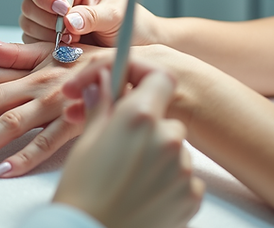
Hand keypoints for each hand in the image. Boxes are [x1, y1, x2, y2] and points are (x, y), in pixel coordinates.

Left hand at [0, 33, 113, 176]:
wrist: (140, 70)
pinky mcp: (78, 118)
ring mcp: (57, 100)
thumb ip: (14, 53)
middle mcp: (38, 81)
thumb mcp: (52, 53)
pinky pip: (48, 140)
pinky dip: (24, 156)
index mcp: (29, 66)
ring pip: (10, 122)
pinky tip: (2, 171)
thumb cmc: (93, 65)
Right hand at [19, 0, 160, 47]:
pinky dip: (48, 49)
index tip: (62, 9)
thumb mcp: (116, 15)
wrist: (134, 45)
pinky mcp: (47, 39)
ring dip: (49, 36)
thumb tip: (70, 20)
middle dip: (49, 21)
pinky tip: (71, 48)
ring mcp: (48, 19)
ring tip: (77, 40)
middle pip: (28, 4)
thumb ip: (92, 16)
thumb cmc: (130, 21)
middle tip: (73, 32)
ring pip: (28, 25)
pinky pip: (33, 44)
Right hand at [54, 64, 203, 227]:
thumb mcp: (86, 143)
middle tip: (119, 141)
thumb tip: (104, 82)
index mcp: (139, 117)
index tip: (132, 85)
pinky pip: (184, 177)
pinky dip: (166, 181)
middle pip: (164, 118)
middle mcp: (167, 138)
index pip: (160, 78)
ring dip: (155, 155)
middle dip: (145, 125)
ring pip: (174, 149)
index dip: (146, 78)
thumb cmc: (82, 194)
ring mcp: (183, 169)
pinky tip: (141, 192)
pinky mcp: (192, 196)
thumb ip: (102, 106)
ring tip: (127, 175)